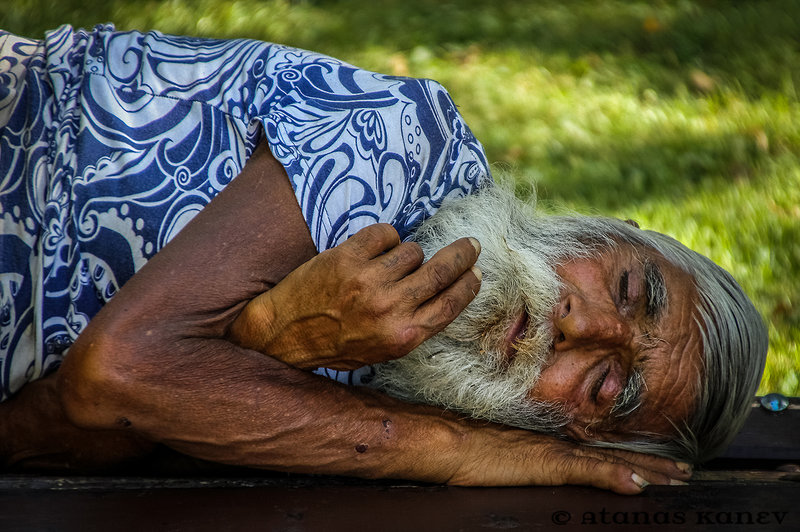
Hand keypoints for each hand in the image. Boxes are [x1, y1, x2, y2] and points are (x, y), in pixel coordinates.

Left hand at [227, 223, 481, 368]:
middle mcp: (389, 308)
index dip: (469, 285)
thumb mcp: (382, 350)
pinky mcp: (347, 257)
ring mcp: (368, 281)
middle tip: (471, 245)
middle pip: (442, 271)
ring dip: (404, 256)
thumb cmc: (337, 344)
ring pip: (412, 251)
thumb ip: (414, 325)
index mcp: (402, 336)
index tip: (476, 272)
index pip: (451, 304)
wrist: (285, 333)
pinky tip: (371, 252)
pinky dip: (383, 239)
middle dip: (462, 255)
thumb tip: (448, 294)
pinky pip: (385, 234)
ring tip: (384, 268)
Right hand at [446, 425, 691, 493]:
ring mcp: (555, 454)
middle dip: (653, 465)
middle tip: (686, 473)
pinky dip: (613, 475)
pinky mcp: (545, 464)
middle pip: (614, 455)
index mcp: (552, 446)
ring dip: (646, 470)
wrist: (449, 440)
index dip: (632, 459)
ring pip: (609, 461)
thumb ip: (529, 461)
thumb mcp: (506, 458)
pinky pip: (585, 471)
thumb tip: (547, 468)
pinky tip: (636, 484)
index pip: (600, 453)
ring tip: (677, 479)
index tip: (662, 466)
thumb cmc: (470, 450)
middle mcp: (559, 446)